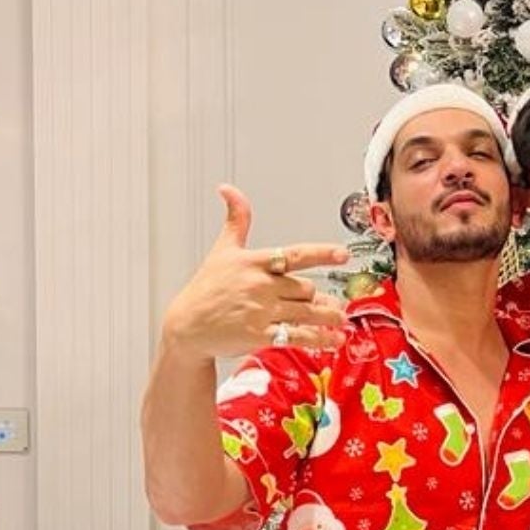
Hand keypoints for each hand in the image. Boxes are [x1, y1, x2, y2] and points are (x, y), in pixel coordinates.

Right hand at [161, 186, 349, 359]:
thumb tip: (228, 190)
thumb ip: (235, 220)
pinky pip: (297, 335)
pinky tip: (331, 339)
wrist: (186, 326)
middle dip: (319, 296)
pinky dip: (318, 338)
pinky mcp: (259, 335)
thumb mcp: (221, 250)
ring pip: (308, 311)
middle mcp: (260, 285)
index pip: (296, 254)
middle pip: (306, 288)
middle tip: (331, 303)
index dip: (322, 253)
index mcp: (254, 262)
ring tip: (339, 319)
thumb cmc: (206, 289)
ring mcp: (260, 311)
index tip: (342, 254)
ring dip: (329, 316)